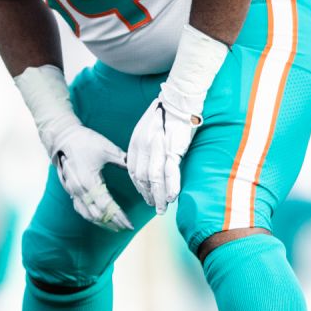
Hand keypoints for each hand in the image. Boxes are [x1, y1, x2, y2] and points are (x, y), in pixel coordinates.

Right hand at [14, 65, 132, 231]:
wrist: (62, 137)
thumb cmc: (85, 141)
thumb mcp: (107, 149)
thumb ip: (123, 162)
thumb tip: (138, 171)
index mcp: (90, 181)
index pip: (107, 206)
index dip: (119, 217)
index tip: (130, 224)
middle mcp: (80, 190)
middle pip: (98, 214)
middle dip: (113, 222)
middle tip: (126, 227)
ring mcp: (73, 191)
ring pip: (88, 214)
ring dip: (102, 222)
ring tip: (115, 227)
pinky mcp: (69, 189)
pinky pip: (80, 208)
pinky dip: (90, 216)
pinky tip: (98, 218)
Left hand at [127, 91, 199, 213]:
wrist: (178, 101)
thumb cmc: (165, 116)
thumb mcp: (147, 131)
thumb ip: (145, 148)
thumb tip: (147, 166)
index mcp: (135, 142)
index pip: (133, 170)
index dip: (139, 186)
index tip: (145, 195)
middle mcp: (143, 146)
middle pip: (141, 178)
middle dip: (148, 195)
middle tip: (154, 207)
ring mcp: (157, 148)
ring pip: (154, 178)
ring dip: (158, 196)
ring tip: (162, 208)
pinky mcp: (173, 148)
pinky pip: (170, 171)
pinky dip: (171, 186)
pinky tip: (172, 197)